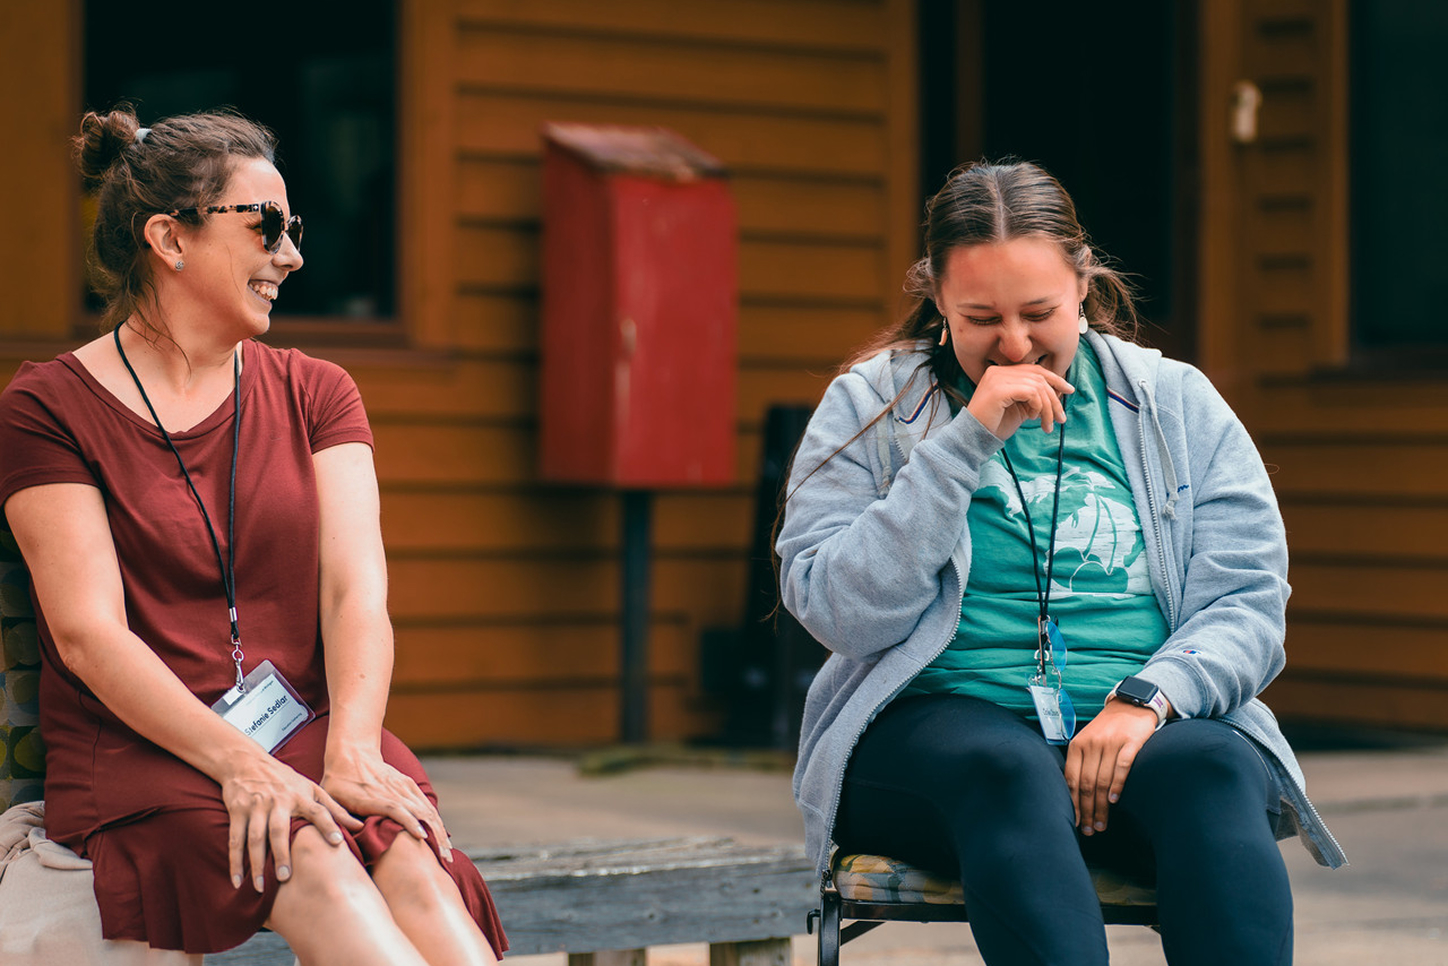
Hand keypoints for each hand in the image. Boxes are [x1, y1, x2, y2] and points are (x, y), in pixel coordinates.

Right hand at [220, 752, 362, 891]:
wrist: (246, 761)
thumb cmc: (284, 779)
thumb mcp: (310, 788)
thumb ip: (333, 808)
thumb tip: (359, 825)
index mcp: (300, 796)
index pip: (318, 810)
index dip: (329, 825)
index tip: (338, 842)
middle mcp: (278, 801)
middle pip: (280, 830)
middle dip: (282, 854)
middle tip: (285, 878)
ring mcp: (256, 806)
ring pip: (255, 838)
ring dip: (256, 863)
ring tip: (260, 887)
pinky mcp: (237, 810)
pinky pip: (235, 839)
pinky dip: (235, 860)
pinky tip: (237, 880)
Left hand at [321, 748, 453, 860]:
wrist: (352, 755)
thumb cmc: (338, 783)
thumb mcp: (331, 799)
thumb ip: (341, 816)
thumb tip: (358, 831)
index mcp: (372, 796)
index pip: (396, 809)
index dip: (410, 822)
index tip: (422, 838)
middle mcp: (392, 791)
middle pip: (419, 812)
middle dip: (433, 835)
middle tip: (443, 858)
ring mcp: (403, 787)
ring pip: (426, 809)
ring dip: (439, 830)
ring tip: (446, 852)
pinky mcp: (408, 785)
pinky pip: (426, 804)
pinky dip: (435, 820)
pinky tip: (441, 835)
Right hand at [966, 364, 1074, 438]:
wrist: (974, 437)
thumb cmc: (995, 424)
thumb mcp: (1020, 408)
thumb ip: (1035, 397)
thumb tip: (1059, 391)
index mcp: (1002, 372)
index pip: (1035, 369)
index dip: (1055, 378)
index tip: (1069, 390)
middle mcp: (998, 371)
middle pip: (1039, 377)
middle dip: (1055, 398)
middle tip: (1061, 418)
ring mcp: (997, 378)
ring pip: (1038, 386)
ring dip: (1048, 408)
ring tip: (1047, 424)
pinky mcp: (999, 389)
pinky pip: (1031, 392)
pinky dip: (1037, 406)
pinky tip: (1032, 418)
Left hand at [1062, 699, 1161, 835]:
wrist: (1132, 704)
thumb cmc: (1108, 728)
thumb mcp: (1088, 740)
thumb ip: (1081, 762)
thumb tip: (1074, 794)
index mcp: (1077, 745)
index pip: (1070, 779)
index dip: (1072, 803)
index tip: (1075, 822)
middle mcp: (1092, 744)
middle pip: (1085, 784)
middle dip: (1086, 810)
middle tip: (1090, 830)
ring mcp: (1111, 743)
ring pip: (1102, 780)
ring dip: (1101, 806)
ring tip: (1102, 824)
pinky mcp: (1131, 742)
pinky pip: (1121, 767)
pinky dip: (1116, 786)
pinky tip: (1114, 801)